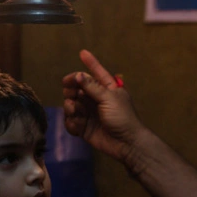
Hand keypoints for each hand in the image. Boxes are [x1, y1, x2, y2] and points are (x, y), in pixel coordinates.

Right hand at [62, 49, 144, 163]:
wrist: (126, 143)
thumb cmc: (122, 117)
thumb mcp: (108, 98)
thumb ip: (92, 86)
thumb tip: (78, 75)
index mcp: (107, 89)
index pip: (97, 73)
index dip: (90, 63)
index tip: (82, 52)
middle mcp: (97, 99)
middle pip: (78, 88)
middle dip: (71, 89)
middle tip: (70, 92)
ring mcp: (89, 113)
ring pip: (72, 105)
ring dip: (70, 106)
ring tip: (73, 109)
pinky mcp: (84, 128)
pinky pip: (72, 121)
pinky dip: (71, 122)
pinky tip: (77, 125)